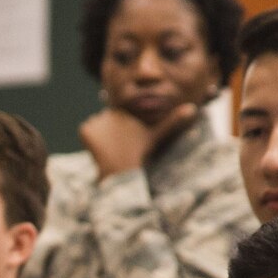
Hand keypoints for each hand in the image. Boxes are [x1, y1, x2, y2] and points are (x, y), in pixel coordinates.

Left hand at [80, 103, 197, 175]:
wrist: (122, 170)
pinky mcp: (86, 129)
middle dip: (108, 136)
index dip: (119, 134)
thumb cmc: (140, 154)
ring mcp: (97, 119)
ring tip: (110, 149)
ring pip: (95, 128)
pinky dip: (89, 142)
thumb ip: (173, 121)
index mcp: (126, 111)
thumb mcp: (156, 136)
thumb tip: (193, 108)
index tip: (125, 143)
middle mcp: (111, 111)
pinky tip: (99, 149)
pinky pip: (85, 133)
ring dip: (99, 138)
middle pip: (104, 123)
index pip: (116, 120)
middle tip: (118, 148)